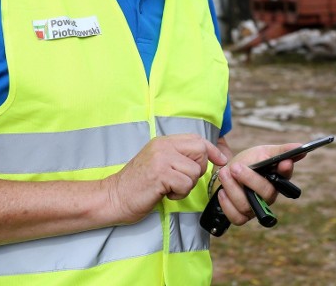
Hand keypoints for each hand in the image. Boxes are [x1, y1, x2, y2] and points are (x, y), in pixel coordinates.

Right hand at [106, 134, 226, 223]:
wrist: (114, 196)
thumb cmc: (138, 184)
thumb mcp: (158, 162)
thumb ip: (178, 157)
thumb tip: (208, 158)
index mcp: (163, 141)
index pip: (197, 139)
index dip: (212, 150)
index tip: (222, 160)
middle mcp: (163, 146)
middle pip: (200, 152)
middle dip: (197, 170)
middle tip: (181, 180)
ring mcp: (161, 159)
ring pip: (194, 171)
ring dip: (186, 186)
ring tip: (169, 188)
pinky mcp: (160, 174)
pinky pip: (185, 184)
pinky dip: (179, 194)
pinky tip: (165, 193)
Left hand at [212, 143, 301, 225]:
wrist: (230, 172)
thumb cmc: (250, 162)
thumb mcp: (263, 152)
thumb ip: (280, 150)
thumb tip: (300, 145)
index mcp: (277, 179)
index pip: (285, 176)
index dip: (285, 170)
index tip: (283, 163)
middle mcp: (269, 196)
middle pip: (266, 193)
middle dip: (250, 179)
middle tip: (236, 167)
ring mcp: (256, 208)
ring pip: (247, 205)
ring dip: (232, 188)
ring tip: (224, 173)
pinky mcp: (243, 216)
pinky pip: (237, 218)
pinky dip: (227, 205)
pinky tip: (222, 192)